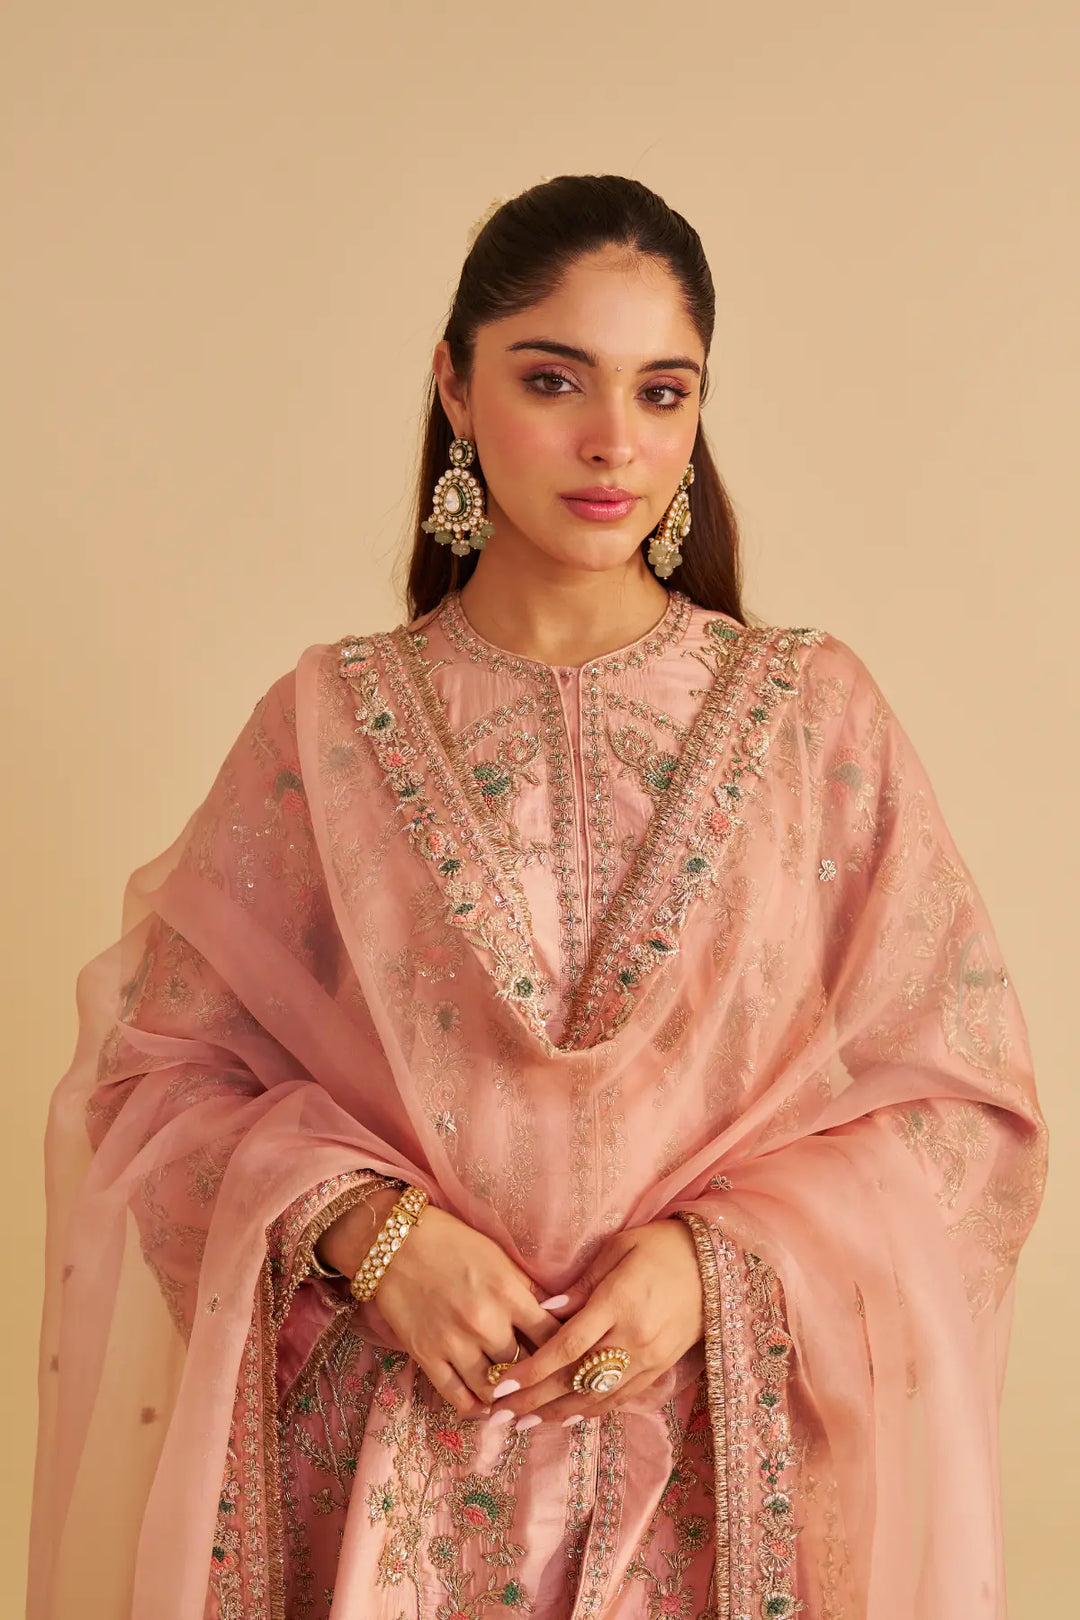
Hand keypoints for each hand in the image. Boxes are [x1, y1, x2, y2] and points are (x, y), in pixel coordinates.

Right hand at [318, 1188, 563, 1419]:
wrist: (393, 1241)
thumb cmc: (451, 1241)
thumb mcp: (498, 1256)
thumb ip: (526, 1289)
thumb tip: (557, 1316)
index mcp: (508, 1292)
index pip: (553, 1336)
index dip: (566, 1351)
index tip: (572, 1359)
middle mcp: (485, 1322)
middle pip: (526, 1366)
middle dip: (538, 1375)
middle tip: (549, 1383)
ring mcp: (454, 1343)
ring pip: (494, 1389)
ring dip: (508, 1397)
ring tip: (519, 1400)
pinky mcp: (427, 1356)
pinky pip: (457, 1397)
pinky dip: (475, 1408)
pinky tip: (486, 1406)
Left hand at [485, 1219, 704, 1425]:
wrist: (713, 1262)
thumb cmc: (659, 1247)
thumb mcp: (617, 1249)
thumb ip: (580, 1285)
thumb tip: (544, 1312)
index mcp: (619, 1303)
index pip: (568, 1346)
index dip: (533, 1369)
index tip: (502, 1384)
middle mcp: (634, 1338)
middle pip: (576, 1379)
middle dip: (535, 1400)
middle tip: (499, 1414)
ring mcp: (649, 1359)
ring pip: (596, 1397)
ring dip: (557, 1413)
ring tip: (523, 1423)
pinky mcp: (660, 1369)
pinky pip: (619, 1398)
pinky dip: (590, 1411)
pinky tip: (564, 1418)